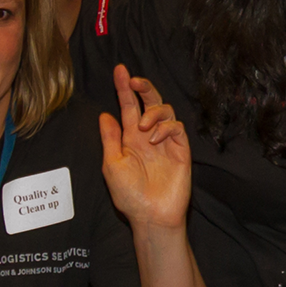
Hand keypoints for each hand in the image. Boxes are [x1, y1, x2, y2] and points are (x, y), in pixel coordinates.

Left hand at [97, 64, 192, 229]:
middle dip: (143, 87)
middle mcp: (149, 136)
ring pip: (165, 111)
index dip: (124, 88)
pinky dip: (166, 127)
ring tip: (143, 126)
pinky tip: (156, 138)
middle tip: (134, 80)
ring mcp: (166, 142)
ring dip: (153, 112)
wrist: (150, 215)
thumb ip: (110, 138)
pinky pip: (177, 128)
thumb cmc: (129, 195)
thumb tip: (104, 114)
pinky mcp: (181, 150)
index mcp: (130, 138)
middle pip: (149, 102)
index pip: (128, 107)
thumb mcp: (112, 164)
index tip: (119, 70)